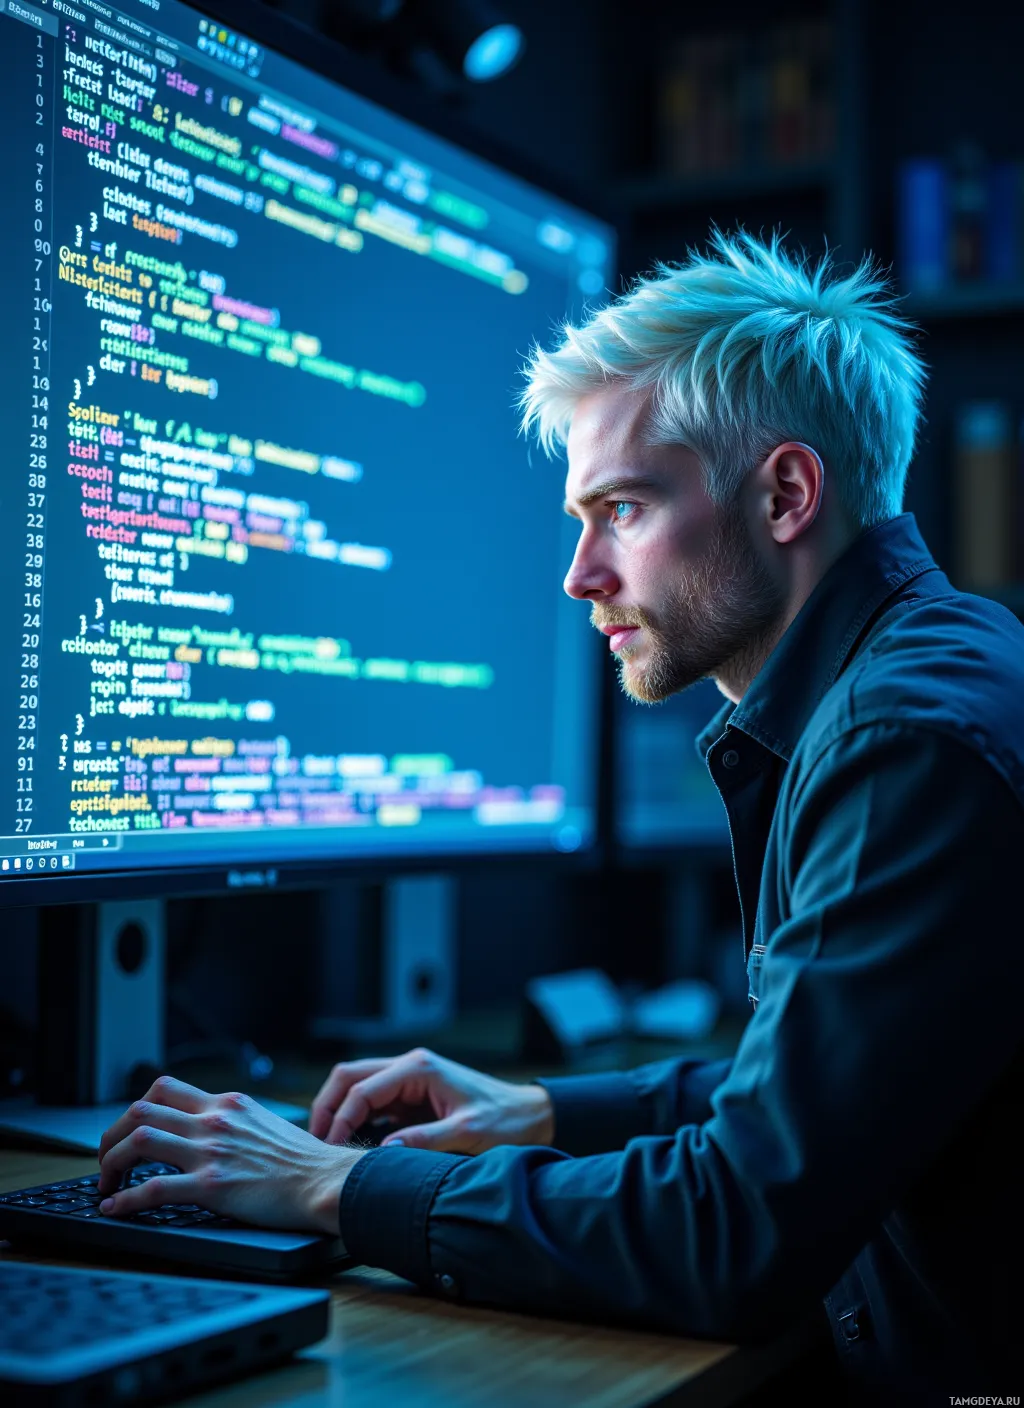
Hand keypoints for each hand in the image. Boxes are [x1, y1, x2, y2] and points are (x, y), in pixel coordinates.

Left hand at [97, 1075, 362, 1233]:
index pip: (165, 1088)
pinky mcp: (212, 1185)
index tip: (130, 1131)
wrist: (327, 1181)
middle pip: (142, 1109)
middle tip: (108, 1159)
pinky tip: (115, 1209)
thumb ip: (237, 1123)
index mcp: (228, 1104)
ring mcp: (212, 1151)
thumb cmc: (305, 1162)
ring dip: (111, 1162)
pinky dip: (125, 1200)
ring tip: (106, 1183)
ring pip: (140, 1139)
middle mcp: (215, 1120)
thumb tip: (216, 1135)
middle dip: (113, 1135)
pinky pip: (153, 1188)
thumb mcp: (267, 1124)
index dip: (137, 1109)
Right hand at [309, 1047, 554, 1153]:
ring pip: (356, 1084)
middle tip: (317, 1142)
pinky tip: (349, 1142)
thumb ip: (425, 1140)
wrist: (529, 1117)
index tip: (332, 1148)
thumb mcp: (467, 1133)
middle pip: (349, 1076)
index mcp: (419, 1068)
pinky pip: (372, 1101)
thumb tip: (385, 1151)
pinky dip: (355, 1117)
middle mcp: (409, 1066)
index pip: (363, 1088)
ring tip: (327, 1143)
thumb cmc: (504, 1121)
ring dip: (338, 1109)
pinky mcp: (411, 1095)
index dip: (341, 1118)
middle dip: (328, 1106)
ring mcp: (408, 1079)